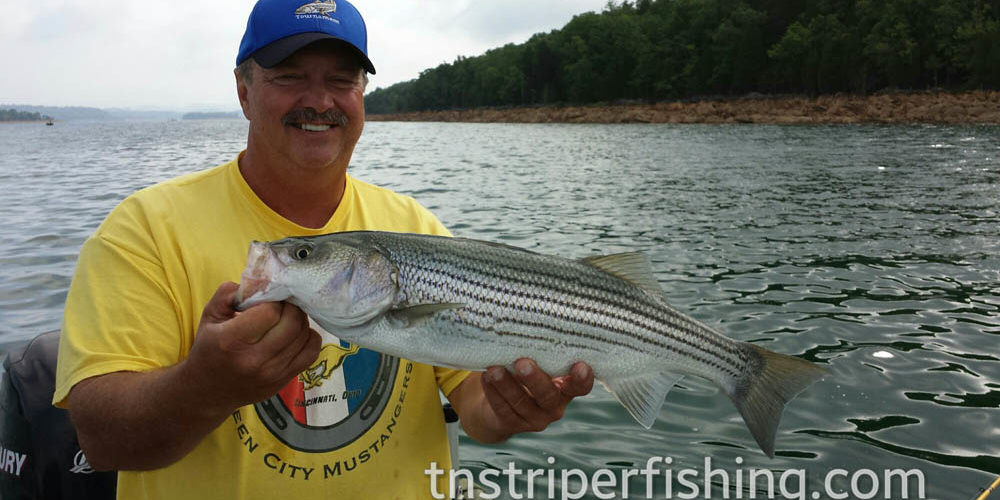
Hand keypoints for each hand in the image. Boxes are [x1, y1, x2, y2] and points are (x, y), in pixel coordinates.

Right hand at [182, 282, 321, 411]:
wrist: (208, 391)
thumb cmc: (209, 348)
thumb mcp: (209, 316)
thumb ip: (229, 293)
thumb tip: (258, 282)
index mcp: (231, 341)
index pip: (270, 312)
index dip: (273, 299)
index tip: (268, 298)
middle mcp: (253, 360)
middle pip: (292, 323)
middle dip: (291, 307)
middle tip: (284, 303)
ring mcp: (272, 374)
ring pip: (304, 337)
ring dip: (301, 320)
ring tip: (289, 316)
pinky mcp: (284, 381)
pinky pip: (311, 353)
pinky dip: (309, 338)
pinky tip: (296, 333)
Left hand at [453, 358, 593, 442]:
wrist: (500, 402)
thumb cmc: (525, 370)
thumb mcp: (538, 362)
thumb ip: (541, 351)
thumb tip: (532, 321)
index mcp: (565, 388)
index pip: (580, 387)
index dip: (582, 379)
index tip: (580, 365)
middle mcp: (554, 406)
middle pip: (548, 396)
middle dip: (535, 379)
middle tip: (522, 363)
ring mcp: (534, 418)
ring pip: (521, 403)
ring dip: (506, 385)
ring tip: (493, 369)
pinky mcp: (512, 424)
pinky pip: (503, 409)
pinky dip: (493, 392)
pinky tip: (486, 378)